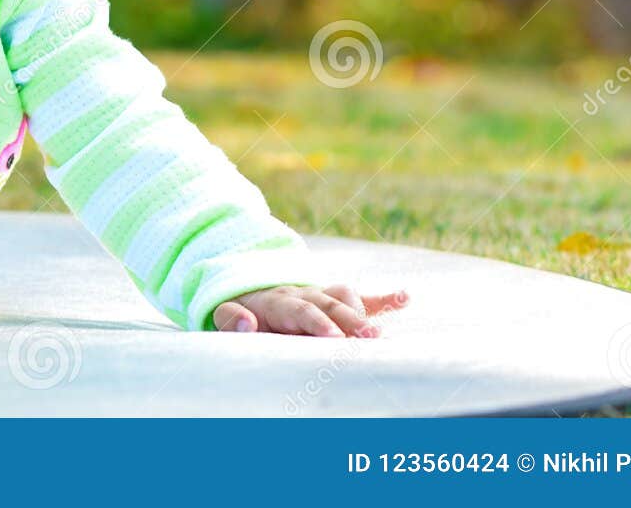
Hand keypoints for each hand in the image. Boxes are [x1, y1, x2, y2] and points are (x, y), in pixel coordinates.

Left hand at [212, 283, 409, 337]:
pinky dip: (383, 298)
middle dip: (349, 320)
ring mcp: (320, 294)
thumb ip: (231, 319)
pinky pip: (361, 296)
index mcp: (277, 301)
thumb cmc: (238, 314)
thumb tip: (245, 322)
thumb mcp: (224, 315)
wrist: (247, 294)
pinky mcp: (334, 300)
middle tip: (369, 338)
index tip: (333, 338)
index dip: (316, 322)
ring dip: (363, 313)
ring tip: (379, 336)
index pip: (299, 310)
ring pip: (345, 296)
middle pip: (328, 303)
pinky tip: (405, 299)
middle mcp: (303, 293)